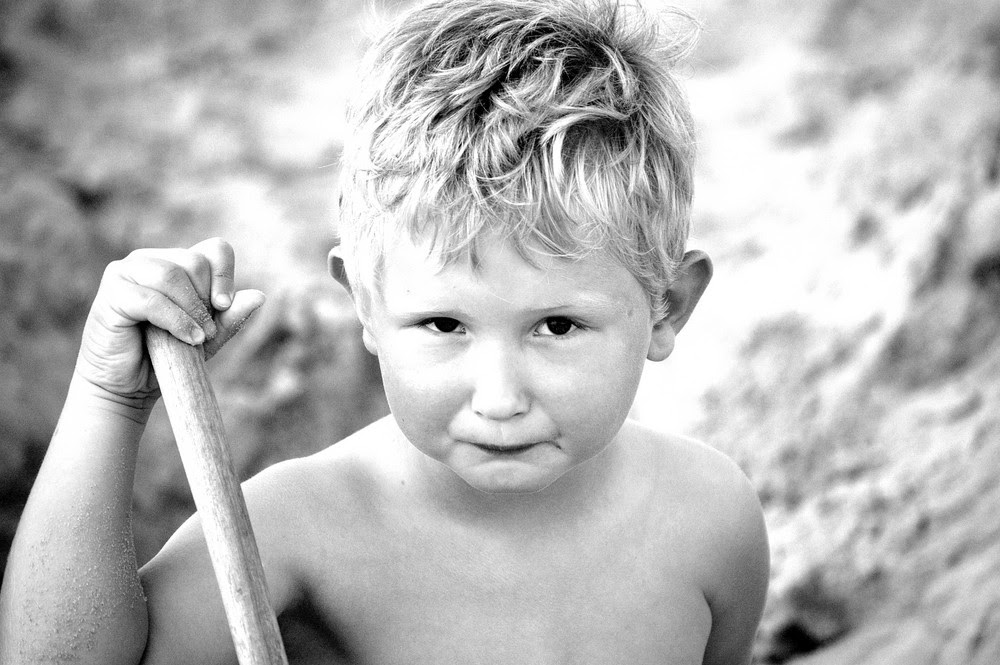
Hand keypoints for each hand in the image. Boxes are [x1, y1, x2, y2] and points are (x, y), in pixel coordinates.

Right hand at [75, 237, 264, 406]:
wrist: (127, 386)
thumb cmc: (167, 357)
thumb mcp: (208, 336)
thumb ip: (230, 317)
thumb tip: (260, 296)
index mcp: (174, 263)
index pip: (213, 249)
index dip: (225, 275)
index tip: (224, 306)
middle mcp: (149, 260)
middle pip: (195, 262)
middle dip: (207, 299)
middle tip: (207, 331)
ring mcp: (125, 273)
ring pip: (172, 276)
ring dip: (193, 310)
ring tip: (199, 338)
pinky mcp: (111, 294)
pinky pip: (151, 300)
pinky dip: (176, 320)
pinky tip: (188, 339)